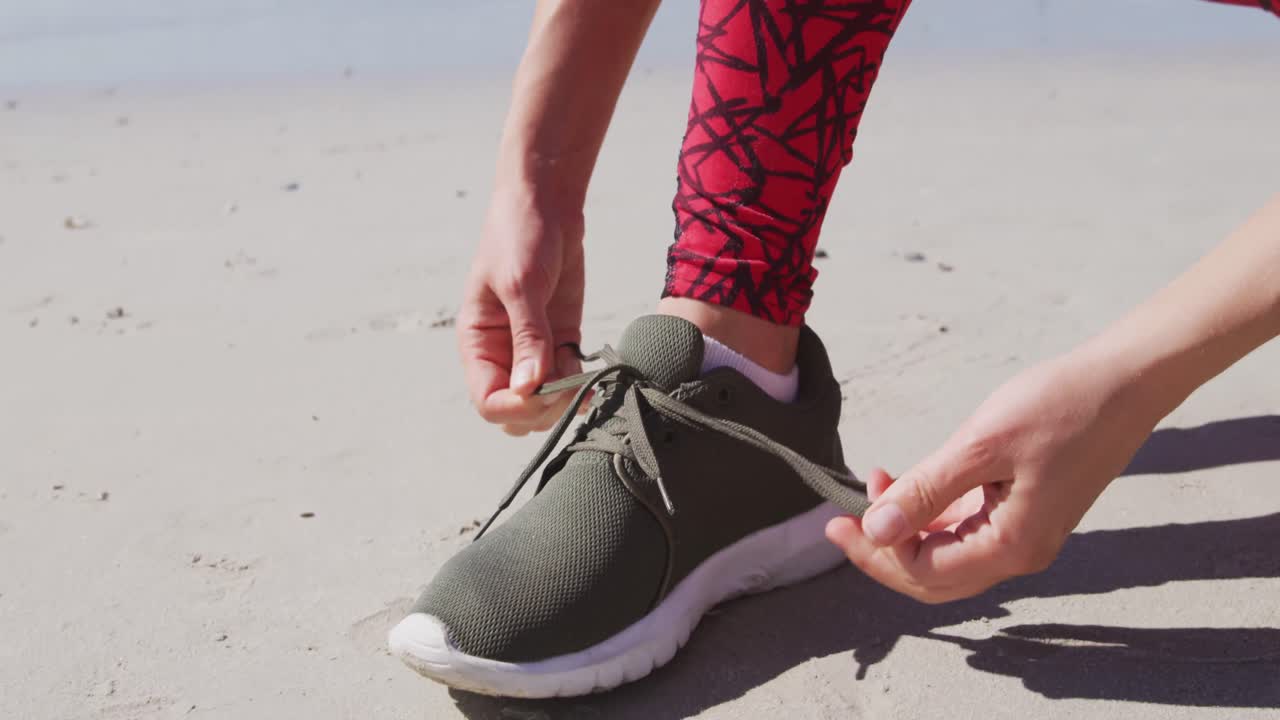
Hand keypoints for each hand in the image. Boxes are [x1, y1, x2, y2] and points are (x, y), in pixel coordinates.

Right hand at [457, 189, 585, 435]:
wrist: (546, 205)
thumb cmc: (519, 237)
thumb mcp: (520, 285)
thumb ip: (527, 337)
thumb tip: (529, 388)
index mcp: (478, 344)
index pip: (488, 402)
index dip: (515, 408)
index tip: (542, 391)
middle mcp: (503, 354)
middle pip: (517, 412)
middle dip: (542, 409)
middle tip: (567, 383)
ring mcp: (534, 349)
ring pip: (546, 401)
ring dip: (566, 398)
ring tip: (582, 374)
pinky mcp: (562, 338)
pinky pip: (570, 378)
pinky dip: (582, 382)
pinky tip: (593, 370)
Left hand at [825, 352, 1164, 602]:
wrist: (1124, 382)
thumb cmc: (1058, 406)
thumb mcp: (980, 446)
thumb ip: (924, 493)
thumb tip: (875, 531)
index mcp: (1011, 546)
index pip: (924, 572)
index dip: (875, 551)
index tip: (839, 516)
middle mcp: (1021, 553)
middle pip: (934, 576)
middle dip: (883, 552)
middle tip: (840, 520)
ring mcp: (1026, 534)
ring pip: (948, 554)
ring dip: (905, 529)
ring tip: (875, 486)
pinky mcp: (1026, 512)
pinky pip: (967, 530)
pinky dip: (932, 514)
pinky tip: (908, 483)